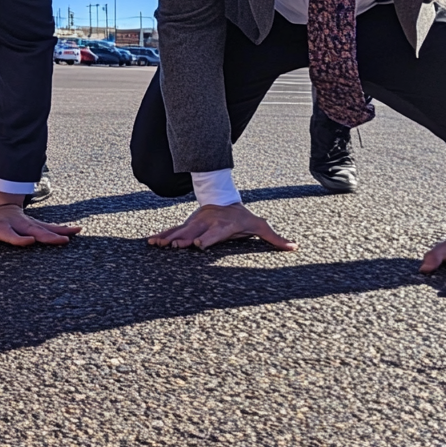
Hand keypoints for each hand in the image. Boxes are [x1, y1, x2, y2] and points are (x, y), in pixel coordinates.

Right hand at [147, 203, 298, 250]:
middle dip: (184, 240)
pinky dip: (161, 234)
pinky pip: (172, 230)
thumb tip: (295, 246)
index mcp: (223, 226)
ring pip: (180, 231)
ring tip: (156, 244)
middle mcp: (207, 224)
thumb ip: (274, 237)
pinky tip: (151, 241)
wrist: (223, 199)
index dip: (208, 239)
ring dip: (168, 237)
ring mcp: (195, 224)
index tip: (200, 245)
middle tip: (174, 246)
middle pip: (194, 233)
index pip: (216, 233)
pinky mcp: (187, 226)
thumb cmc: (242, 217)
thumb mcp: (259, 225)